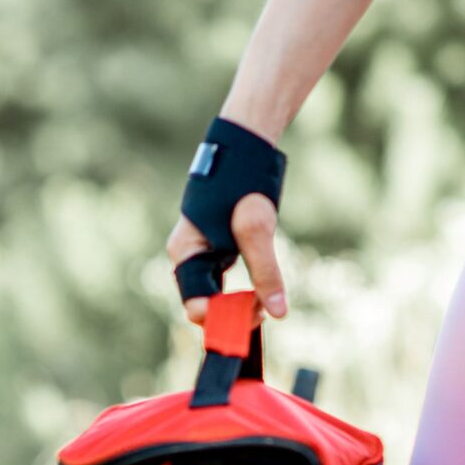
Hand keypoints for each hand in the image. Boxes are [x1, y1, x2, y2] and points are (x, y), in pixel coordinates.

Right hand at [168, 192, 286, 327]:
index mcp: (186, 253)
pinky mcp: (215, 250)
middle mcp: (187, 257)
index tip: (256, 314)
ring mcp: (200, 254)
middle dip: (234, 313)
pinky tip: (261, 289)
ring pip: (215, 295)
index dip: (225, 318)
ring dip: (240, 304)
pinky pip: (222, 283)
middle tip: (267, 307)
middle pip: (204, 304)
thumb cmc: (244, 181)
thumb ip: (266, 272)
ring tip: (267, 298)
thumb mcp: (257, 228)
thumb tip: (278, 312)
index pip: (197, 305)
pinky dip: (242, 292)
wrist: (245, 146)